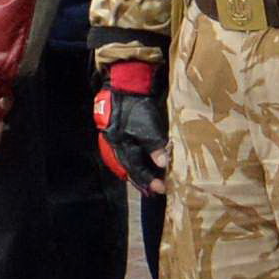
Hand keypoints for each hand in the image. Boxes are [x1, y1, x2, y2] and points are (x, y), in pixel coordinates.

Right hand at [95, 56, 168, 193]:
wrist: (123, 89)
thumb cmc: (135, 107)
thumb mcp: (147, 125)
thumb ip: (154, 145)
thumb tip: (163, 164)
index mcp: (121, 149)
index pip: (136, 171)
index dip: (149, 181)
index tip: (162, 189)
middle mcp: (116, 151)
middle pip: (130, 171)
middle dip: (144, 181)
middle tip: (158, 189)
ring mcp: (115, 145)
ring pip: (128, 165)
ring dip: (141, 173)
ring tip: (153, 180)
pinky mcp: (119, 139)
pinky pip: (128, 157)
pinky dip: (138, 163)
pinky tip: (146, 165)